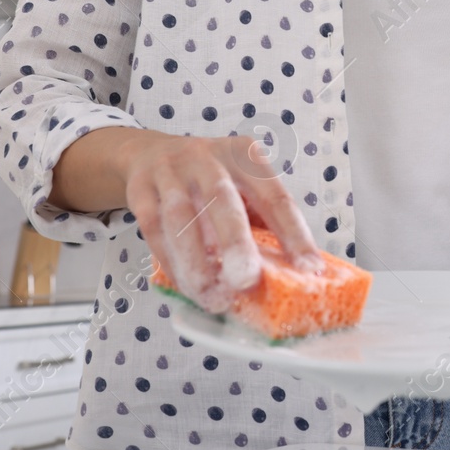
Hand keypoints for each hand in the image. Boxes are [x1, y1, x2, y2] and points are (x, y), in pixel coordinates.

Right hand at [118, 133, 322, 313]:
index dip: (293, 233)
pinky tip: (187, 285)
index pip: (274, 196)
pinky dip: (171, 261)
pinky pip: (154, 229)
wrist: (152, 152)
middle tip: (246, 280)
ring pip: (180, 218)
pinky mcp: (141, 188)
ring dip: (196, 262)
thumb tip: (291, 270)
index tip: (308, 269)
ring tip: (212, 297)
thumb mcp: (241, 182)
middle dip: (235, 243)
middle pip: (222, 200)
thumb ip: (261, 217)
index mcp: (244, 155)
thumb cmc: (211, 177)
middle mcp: (208, 157)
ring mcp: (170, 170)